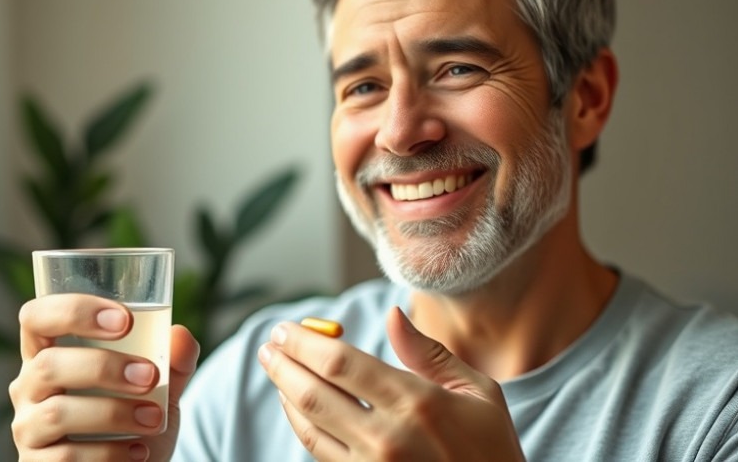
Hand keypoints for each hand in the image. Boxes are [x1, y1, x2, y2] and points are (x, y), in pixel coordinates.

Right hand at [10, 294, 199, 460]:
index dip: (74, 311)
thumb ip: (173, 360)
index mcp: (50, 351)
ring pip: (57, 414)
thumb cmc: (135, 415)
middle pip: (48, 365)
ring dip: (113, 414)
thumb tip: (182, 336)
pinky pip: (65, 458)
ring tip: (154, 419)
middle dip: (103, 368)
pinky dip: (108, 453)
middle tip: (149, 377)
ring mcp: (28, 428)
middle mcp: (30, 386)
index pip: (37, 317)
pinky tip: (138, 452)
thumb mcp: (159, 386)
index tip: (125, 320)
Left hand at [257, 307, 524, 460]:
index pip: (341, 364)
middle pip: (314, 392)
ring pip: (308, 424)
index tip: (287, 327)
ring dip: (284, 391)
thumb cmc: (492, 447)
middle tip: (270, 342)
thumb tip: (392, 314)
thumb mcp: (478, 393)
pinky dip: (300, 423)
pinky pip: (319, 452)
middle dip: (283, 362)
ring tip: (275, 366)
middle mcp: (388, 438)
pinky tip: (296, 403)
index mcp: (418, 404)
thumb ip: (429, 353)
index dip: (305, 342)